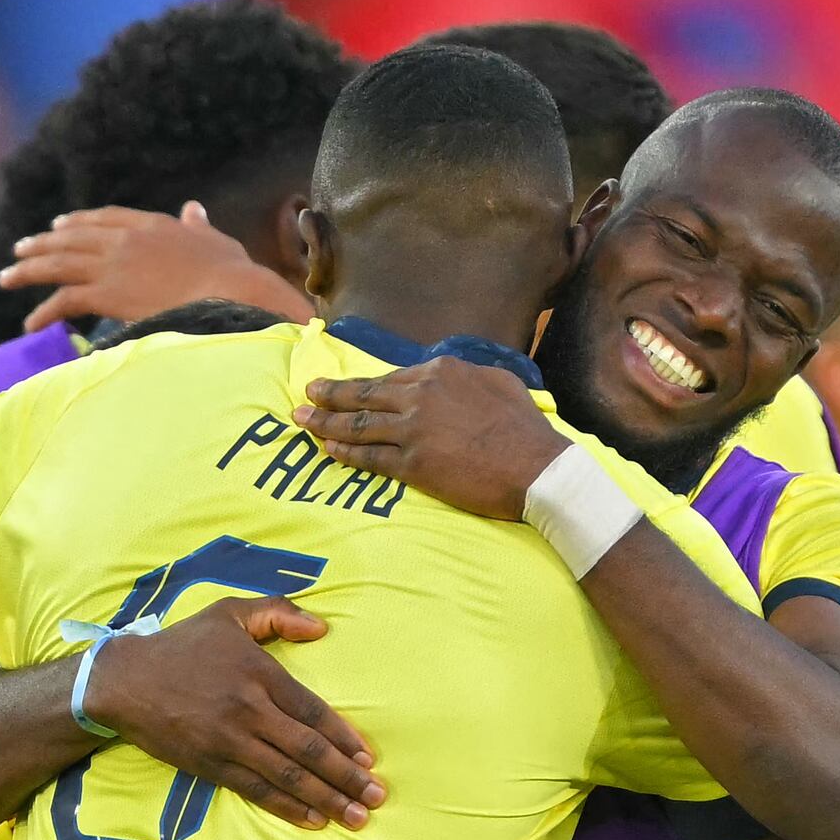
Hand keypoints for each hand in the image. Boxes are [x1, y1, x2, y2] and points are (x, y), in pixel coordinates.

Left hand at [3, 202, 310, 333]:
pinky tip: (30, 324)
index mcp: (153, 225)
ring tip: (6, 278)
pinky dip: (44, 312)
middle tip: (21, 249)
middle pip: (74, 237)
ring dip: (29, 270)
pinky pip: (65, 300)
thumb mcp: (216, 241)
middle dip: (43, 243)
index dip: (80, 222)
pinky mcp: (108, 293)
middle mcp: (127, 240)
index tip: (59, 226)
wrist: (230, 293)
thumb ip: (198, 226)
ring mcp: (114, 265)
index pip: (107, 218)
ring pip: (60, 264)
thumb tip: (194, 208)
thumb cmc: (233, 275)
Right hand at [85, 600, 378, 827]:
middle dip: (346, 777)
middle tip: (376, 798)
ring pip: (287, 777)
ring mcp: (229, 741)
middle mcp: (248, 710)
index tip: (369, 758)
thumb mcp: (228, 614)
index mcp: (258, 673)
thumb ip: (277, 613)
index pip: (313, 710)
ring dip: (326, 799)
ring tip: (356, 817)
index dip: (344, 737)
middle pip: (308, 750)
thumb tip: (322, 627)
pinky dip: (287, 808)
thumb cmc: (181, 645)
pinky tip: (314, 820)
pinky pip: (256, 791)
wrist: (123, 681)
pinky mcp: (210, 765)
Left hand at [300, 356, 568, 522]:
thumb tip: (453, 376)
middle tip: (307, 392)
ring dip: (325, 422)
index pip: (393, 377)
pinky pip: (368, 457)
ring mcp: (413, 430)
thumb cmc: (525, 428)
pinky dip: (344, 453)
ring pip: (359, 424)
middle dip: (331, 394)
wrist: (537, 468)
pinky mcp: (412, 464)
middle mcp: (421, 395)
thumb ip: (467, 376)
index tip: (348, 387)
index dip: (367, 384)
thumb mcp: (499, 382)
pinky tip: (327, 450)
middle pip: (366, 394)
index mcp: (441, 372)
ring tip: (302, 420)